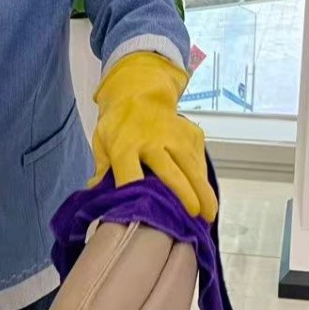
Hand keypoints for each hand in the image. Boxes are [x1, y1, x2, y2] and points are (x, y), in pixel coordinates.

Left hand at [90, 52, 216, 220]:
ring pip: (192, 167)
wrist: (139, 92)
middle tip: (193, 217)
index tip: (144, 214)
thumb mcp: (102, 143)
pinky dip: (203, 178)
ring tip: (209, 215)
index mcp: (124, 147)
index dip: (136, 195)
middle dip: (184, 195)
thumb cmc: (118, 125)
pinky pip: (199, 160)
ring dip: (203, 191)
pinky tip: (206, 196)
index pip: (130, 175)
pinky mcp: (191, 134)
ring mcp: (175, 136)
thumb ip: (102, 169)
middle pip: (171, 172)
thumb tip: (98, 193)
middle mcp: (152, 142)